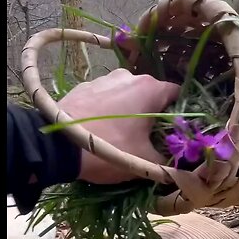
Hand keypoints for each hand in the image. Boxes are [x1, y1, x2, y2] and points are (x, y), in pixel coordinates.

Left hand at [58, 69, 180, 183]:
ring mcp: (104, 78)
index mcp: (150, 89)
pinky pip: (105, 96)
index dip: (180, 113)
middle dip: (153, 112)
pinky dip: (107, 108)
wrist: (58, 145)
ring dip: (129, 109)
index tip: (175, 131)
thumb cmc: (110, 148)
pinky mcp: (84, 86)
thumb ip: (167, 161)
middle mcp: (130, 76)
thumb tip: (178, 163)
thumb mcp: (144, 161)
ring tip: (121, 132)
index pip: (178, 94)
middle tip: (149, 136)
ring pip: (126, 93)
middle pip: (151, 93)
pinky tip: (100, 127)